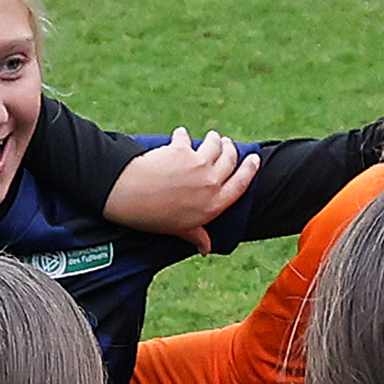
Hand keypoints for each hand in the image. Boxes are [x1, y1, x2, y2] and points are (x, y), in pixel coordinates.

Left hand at [103, 129, 259, 252]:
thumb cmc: (153, 217)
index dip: (250, 168)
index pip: (241, 184)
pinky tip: (179, 135)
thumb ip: (196, 235)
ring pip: (215, 144)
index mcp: (213, 204)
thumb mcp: (179, 229)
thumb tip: (205, 249)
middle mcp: (211, 183)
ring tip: (212, 136)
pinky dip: (182, 135)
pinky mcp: (181, 149)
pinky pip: (186, 137)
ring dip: (214, 138)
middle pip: (231, 159)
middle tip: (228, 144)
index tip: (254, 158)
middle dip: (231, 149)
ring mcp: (198, 164)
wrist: (129, 196)